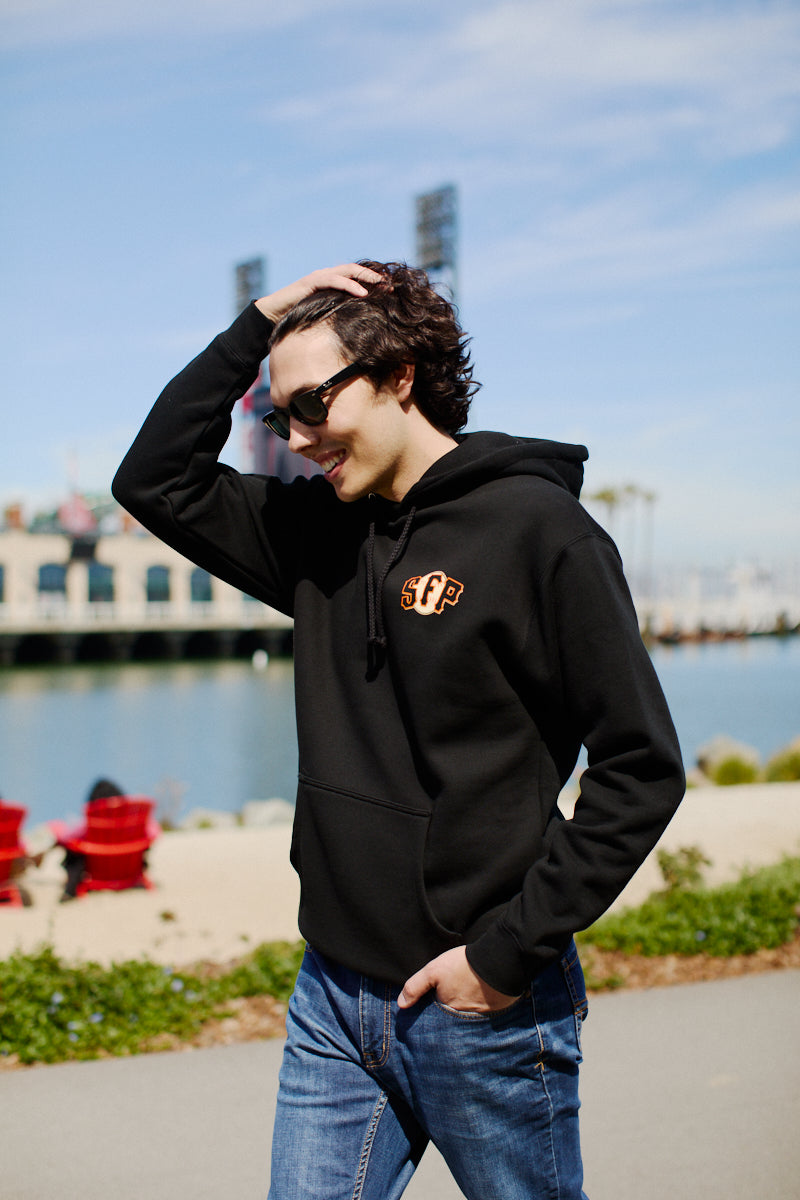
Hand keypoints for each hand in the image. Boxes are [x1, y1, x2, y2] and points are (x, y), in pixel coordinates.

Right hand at [254, 263, 385, 323]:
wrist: (273, 313)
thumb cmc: (298, 317)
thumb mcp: (323, 315)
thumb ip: (338, 314)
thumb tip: (358, 327)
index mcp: (331, 282)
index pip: (356, 276)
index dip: (372, 280)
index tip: (390, 289)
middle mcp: (327, 275)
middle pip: (356, 269)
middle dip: (374, 276)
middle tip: (391, 285)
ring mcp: (319, 276)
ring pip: (348, 271)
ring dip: (366, 278)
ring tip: (381, 286)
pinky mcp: (311, 282)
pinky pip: (334, 280)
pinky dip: (350, 285)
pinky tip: (362, 293)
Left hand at [397, 946, 521, 1012]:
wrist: (500, 961)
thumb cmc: (464, 965)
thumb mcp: (434, 970)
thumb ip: (415, 986)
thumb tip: (401, 1005)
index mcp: (447, 1011)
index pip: (434, 1018)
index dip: (432, 1009)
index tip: (434, 1000)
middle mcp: (463, 1021)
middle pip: (451, 1019)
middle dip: (449, 1013)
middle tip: (452, 995)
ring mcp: (481, 1018)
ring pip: (467, 1017)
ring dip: (465, 1010)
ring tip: (466, 994)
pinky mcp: (496, 1013)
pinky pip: (484, 1014)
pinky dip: (481, 1007)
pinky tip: (480, 995)